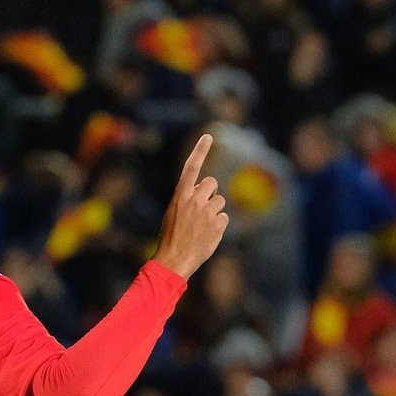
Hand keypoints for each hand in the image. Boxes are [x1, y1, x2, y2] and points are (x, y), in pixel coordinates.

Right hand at [153, 134, 228, 280]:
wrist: (174, 259)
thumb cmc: (171, 236)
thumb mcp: (173, 212)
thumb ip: (188, 199)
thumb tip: (205, 192)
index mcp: (180, 194)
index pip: (192, 167)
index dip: (200, 150)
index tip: (208, 136)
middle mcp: (194, 199)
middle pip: (212, 183)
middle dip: (210, 192)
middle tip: (201, 208)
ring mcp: (207, 212)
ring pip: (220, 201)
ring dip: (214, 210)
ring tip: (201, 226)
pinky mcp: (218, 224)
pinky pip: (224, 217)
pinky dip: (218, 225)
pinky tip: (207, 234)